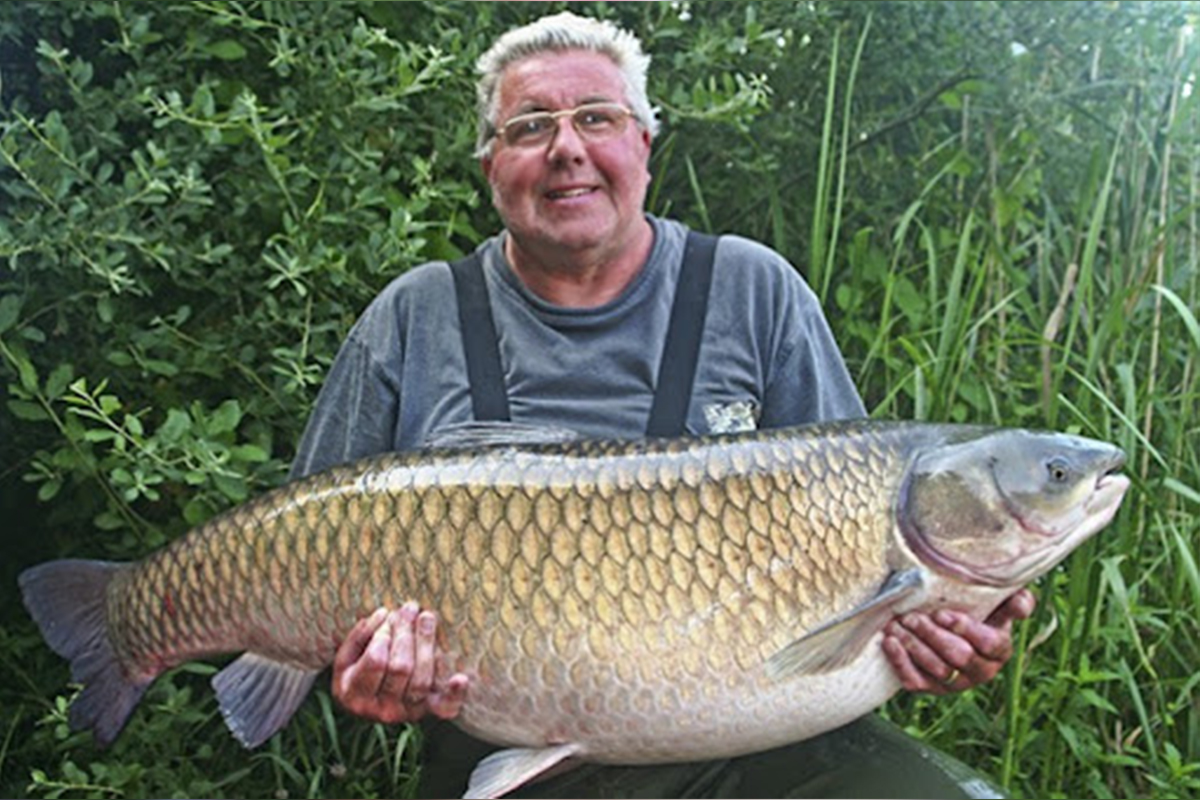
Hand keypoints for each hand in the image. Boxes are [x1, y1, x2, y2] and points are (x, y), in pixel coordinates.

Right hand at [332, 602, 468, 723]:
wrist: (367, 705)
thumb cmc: (356, 672)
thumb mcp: (345, 657)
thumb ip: (359, 636)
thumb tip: (383, 614)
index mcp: (354, 694)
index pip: (376, 660)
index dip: (384, 635)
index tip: (388, 615)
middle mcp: (380, 710)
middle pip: (401, 668)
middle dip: (406, 633)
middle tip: (409, 608)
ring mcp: (406, 713)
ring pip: (421, 680)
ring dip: (426, 644)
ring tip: (426, 617)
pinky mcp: (427, 712)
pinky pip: (444, 708)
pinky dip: (454, 694)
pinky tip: (460, 678)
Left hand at [881, 589, 1035, 694]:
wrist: (949, 630)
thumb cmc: (977, 613)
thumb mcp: (998, 605)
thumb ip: (1014, 602)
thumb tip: (1022, 602)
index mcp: (1000, 651)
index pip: (989, 644)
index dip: (966, 629)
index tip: (942, 614)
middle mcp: (981, 671)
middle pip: (959, 657)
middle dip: (933, 636)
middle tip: (912, 617)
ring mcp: (955, 683)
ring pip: (936, 669)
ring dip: (914, 646)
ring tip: (897, 625)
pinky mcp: (931, 688)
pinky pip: (916, 682)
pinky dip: (901, 662)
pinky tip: (889, 642)